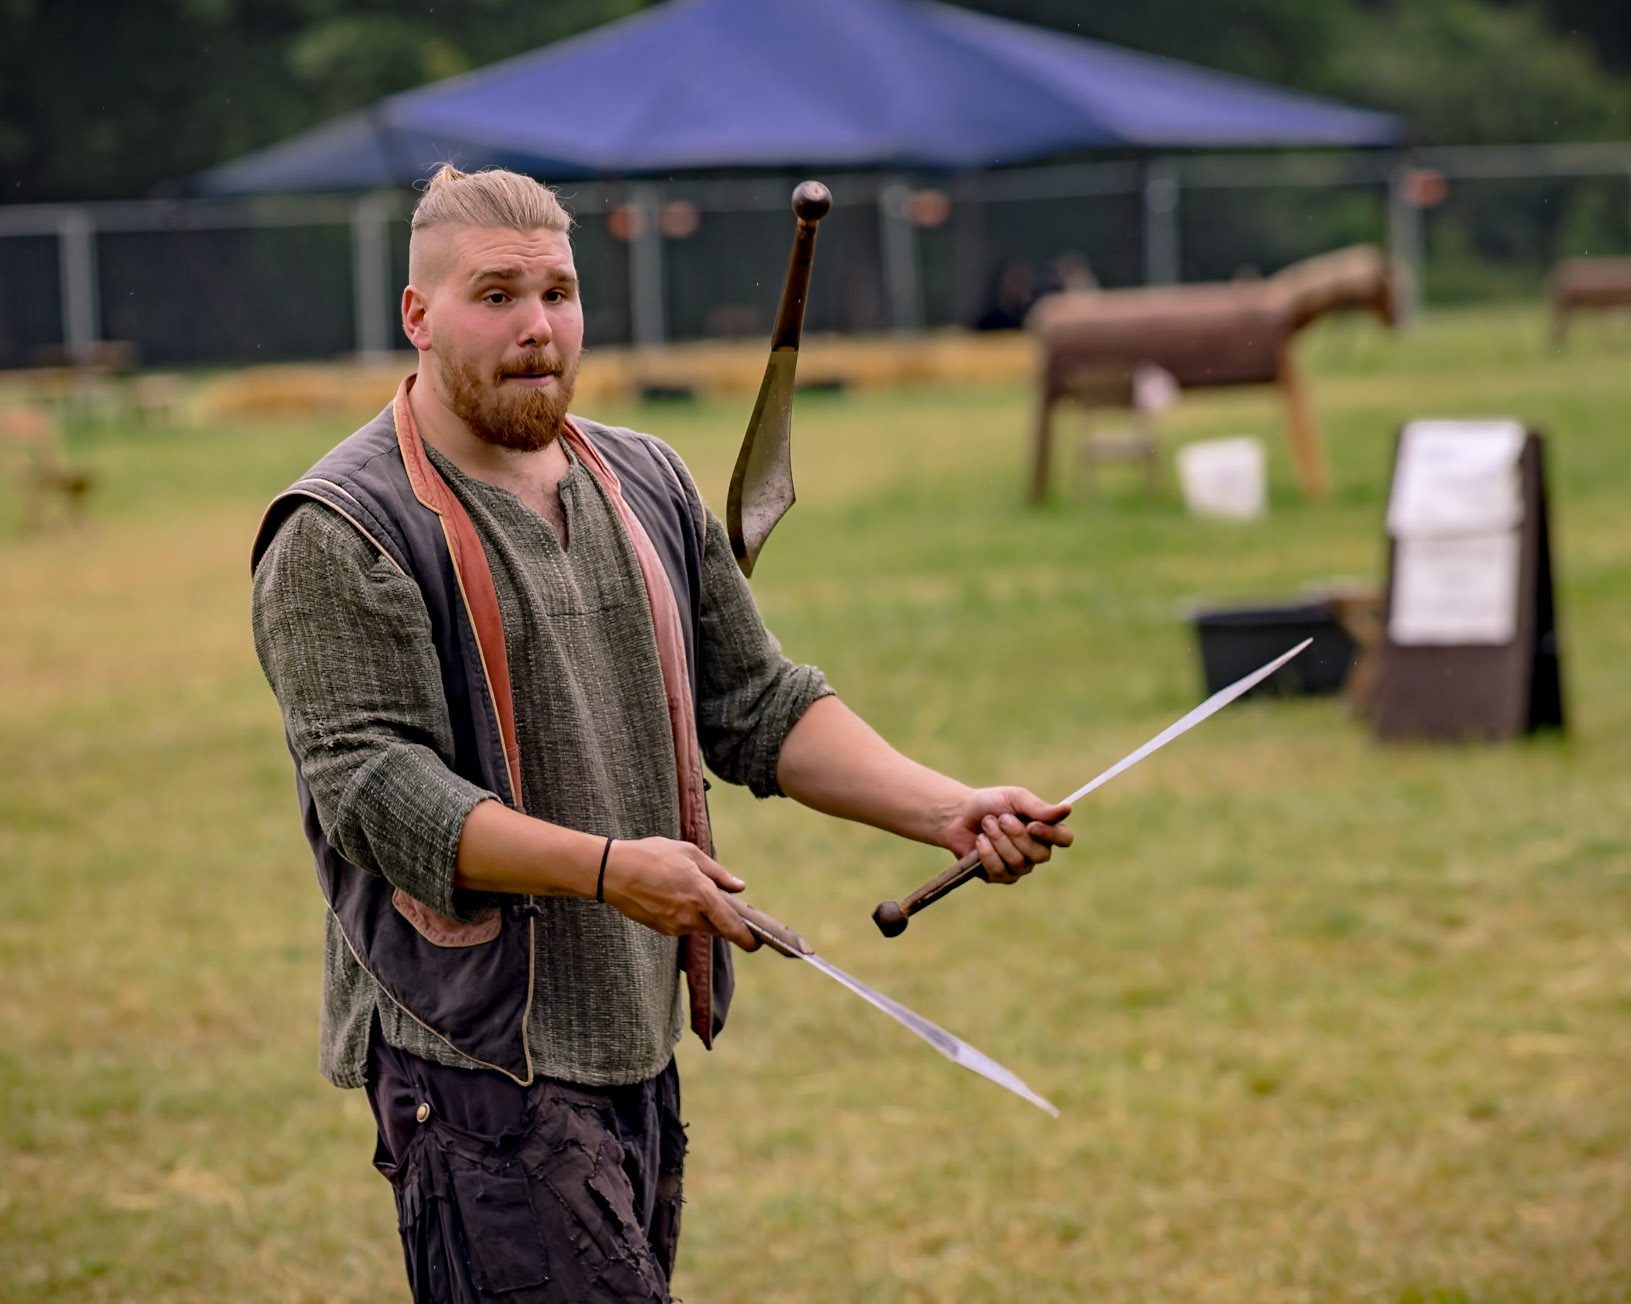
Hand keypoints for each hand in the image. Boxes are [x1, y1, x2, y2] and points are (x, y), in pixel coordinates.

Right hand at [599, 837, 759, 949]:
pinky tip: (675, 895)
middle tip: (727, 904)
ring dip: (705, 914)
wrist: (611, 872)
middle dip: (726, 921)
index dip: (748, 938)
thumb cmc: (651, 856)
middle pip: (719, 928)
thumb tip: (739, 887)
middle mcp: (690, 915)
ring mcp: (674, 926)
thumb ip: (717, 873)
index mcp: (701, 894)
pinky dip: (688, 915)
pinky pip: (684, 925)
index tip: (758, 943)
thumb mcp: (688, 853)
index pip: (731, 925)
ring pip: (701, 926)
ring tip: (691, 889)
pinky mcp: (662, 929)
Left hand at [941, 787, 1073, 884]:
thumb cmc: (991, 803)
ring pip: (1018, 863)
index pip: (1065, 839)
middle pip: (1040, 854)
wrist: (960, 814)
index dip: (1051, 835)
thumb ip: (1039, 807)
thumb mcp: (1015, 798)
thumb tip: (1067, 809)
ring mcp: (1019, 867)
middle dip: (1016, 834)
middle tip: (1001, 818)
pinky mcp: (999, 876)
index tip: (1032, 825)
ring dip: (998, 840)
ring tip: (987, 825)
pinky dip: (986, 852)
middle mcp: (1036, 852)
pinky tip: (980, 841)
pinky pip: (999, 871)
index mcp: (1046, 830)